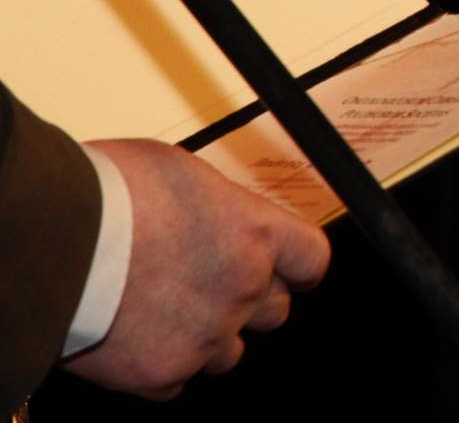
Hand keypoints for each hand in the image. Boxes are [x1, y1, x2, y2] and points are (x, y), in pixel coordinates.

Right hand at [60, 139, 330, 399]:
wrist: (54, 239)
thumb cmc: (110, 193)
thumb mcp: (185, 172)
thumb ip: (222, 207)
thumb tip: (223, 216)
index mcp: (256, 234)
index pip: (311, 259)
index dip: (298, 266)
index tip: (290, 270)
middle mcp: (242, 287)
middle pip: (275, 310)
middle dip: (248, 299)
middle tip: (207, 283)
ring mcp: (205, 335)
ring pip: (229, 351)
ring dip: (207, 334)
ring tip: (164, 307)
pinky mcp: (162, 372)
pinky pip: (178, 379)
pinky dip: (162, 363)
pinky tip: (137, 334)